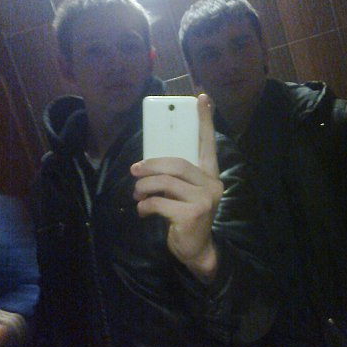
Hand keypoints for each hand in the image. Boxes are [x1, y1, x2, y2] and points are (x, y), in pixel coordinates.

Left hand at [131, 94, 222, 279]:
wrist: (197, 250)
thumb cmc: (186, 216)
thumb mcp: (184, 193)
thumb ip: (176, 177)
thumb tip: (146, 164)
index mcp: (210, 174)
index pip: (208, 142)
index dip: (205, 120)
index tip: (202, 97)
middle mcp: (212, 184)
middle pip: (177, 163)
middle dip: (150, 165)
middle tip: (134, 170)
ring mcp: (205, 199)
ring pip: (165, 182)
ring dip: (144, 187)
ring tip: (137, 194)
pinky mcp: (193, 214)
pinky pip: (159, 202)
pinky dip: (144, 206)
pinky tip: (143, 211)